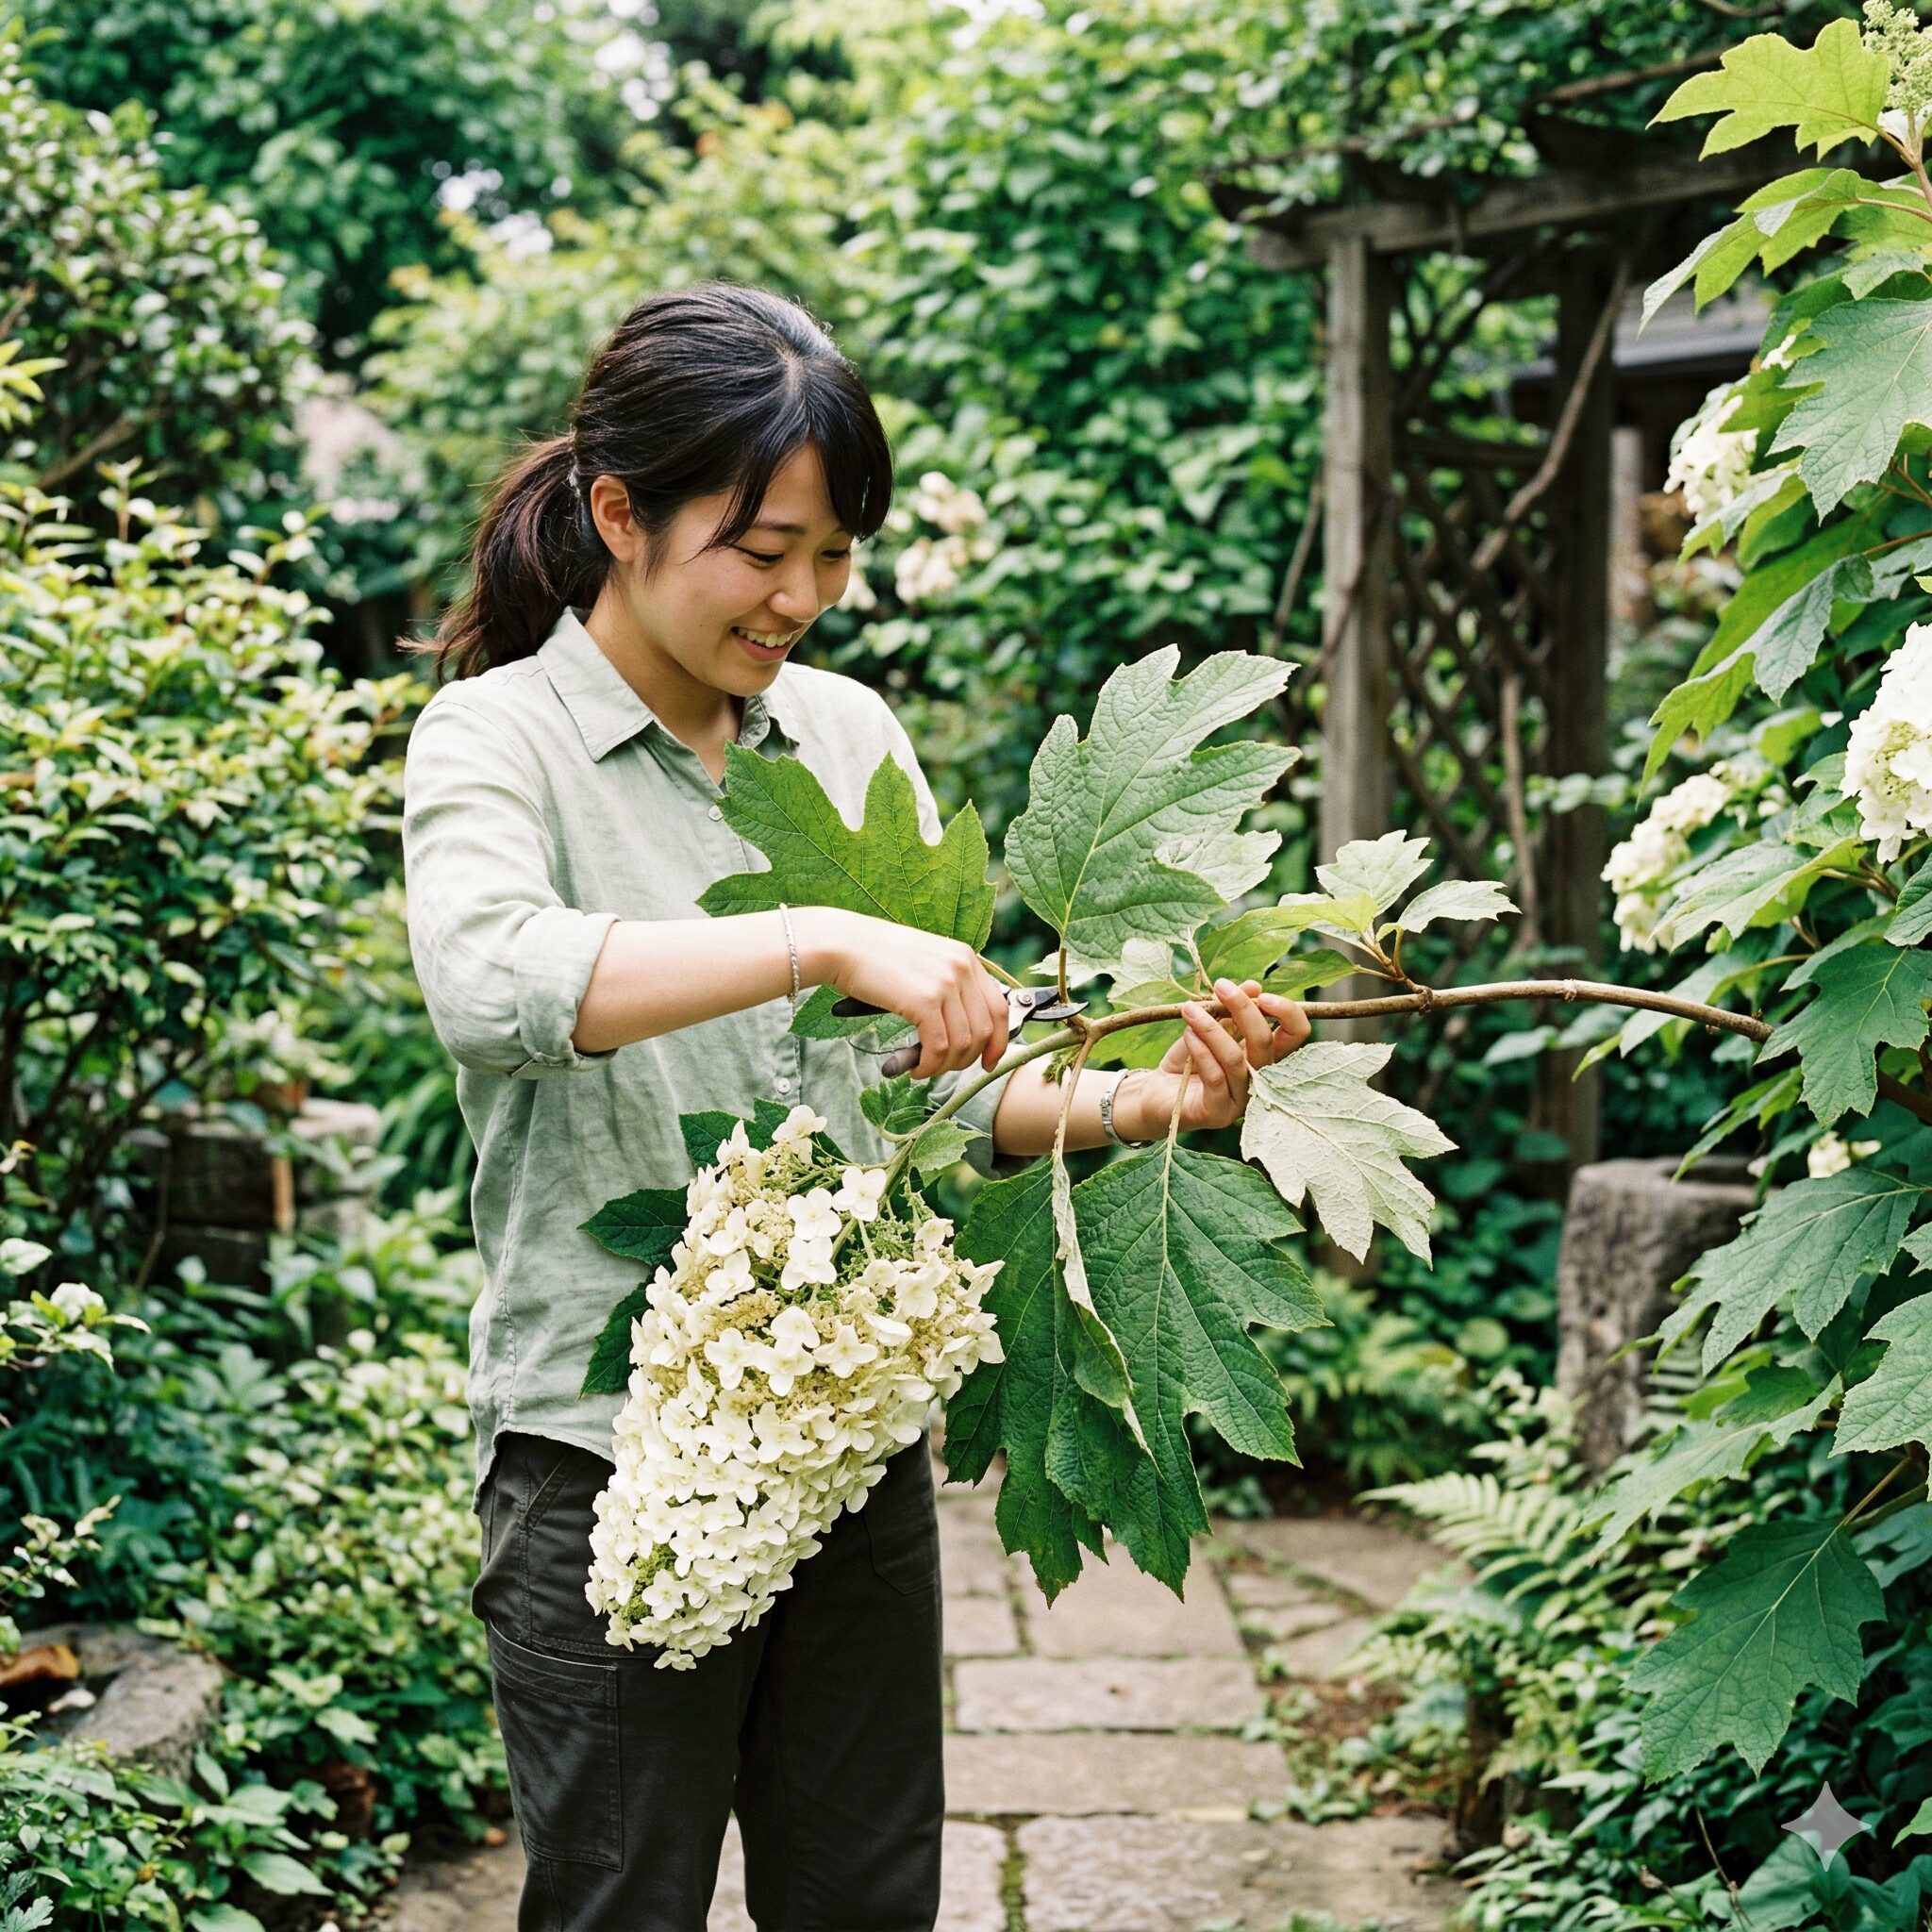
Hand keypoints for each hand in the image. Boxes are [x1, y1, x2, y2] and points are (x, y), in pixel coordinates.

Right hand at [799, 907, 1008, 1081]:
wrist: (842, 945)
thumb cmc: (874, 957)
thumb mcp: (923, 963)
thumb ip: (947, 987)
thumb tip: (961, 1029)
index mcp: (965, 957)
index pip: (999, 1007)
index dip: (998, 1041)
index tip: (987, 1062)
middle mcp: (962, 968)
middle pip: (985, 1029)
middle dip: (968, 1059)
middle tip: (945, 1067)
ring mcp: (945, 983)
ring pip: (963, 1043)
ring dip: (945, 1065)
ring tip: (925, 1068)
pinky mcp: (924, 1001)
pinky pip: (939, 1047)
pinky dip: (930, 1065)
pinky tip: (916, 1067)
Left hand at [1114, 978, 1310, 1140]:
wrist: (1156, 1092)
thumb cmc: (1187, 1058)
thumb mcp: (1209, 1027)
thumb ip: (1230, 1009)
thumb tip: (1254, 985)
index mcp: (1264, 1056)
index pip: (1295, 1034)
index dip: (1287, 1012)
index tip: (1260, 994)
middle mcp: (1261, 1080)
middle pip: (1266, 1043)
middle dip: (1244, 1009)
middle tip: (1221, 987)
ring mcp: (1241, 1100)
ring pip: (1235, 1058)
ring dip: (1211, 1028)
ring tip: (1190, 1010)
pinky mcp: (1218, 1113)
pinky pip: (1215, 1077)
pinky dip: (1201, 1050)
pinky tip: (1187, 1035)